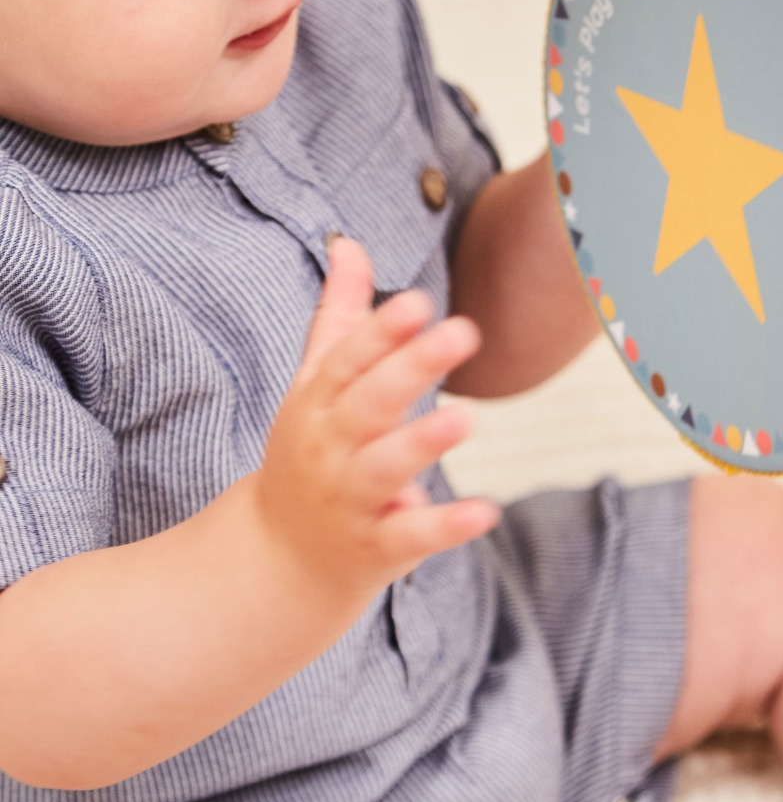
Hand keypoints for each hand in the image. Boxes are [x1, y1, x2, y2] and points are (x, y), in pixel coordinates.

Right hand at [254, 238, 500, 600]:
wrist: (278, 560)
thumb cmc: (311, 452)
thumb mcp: (314, 384)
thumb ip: (340, 315)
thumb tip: (349, 242)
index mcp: (317, 402)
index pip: (348, 359)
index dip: (382, 331)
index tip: (418, 302)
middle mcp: (330, 447)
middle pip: (369, 403)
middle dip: (411, 368)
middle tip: (462, 332)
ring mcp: (350, 499)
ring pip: (385, 467)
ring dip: (422, 443)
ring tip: (467, 419)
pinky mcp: (376, 547)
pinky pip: (410, 535)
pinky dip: (446, 526)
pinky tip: (486, 512)